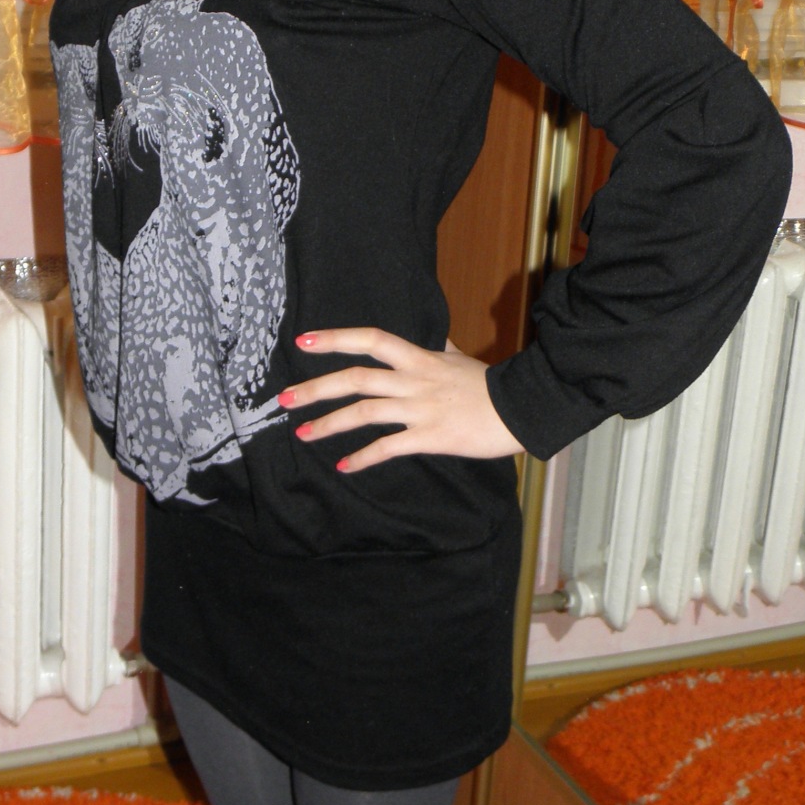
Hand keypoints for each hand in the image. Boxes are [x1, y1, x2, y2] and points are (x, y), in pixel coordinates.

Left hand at [277, 327, 524, 473]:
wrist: (521, 410)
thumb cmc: (491, 386)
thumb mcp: (460, 359)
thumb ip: (442, 348)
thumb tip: (437, 338)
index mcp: (419, 358)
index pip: (372, 340)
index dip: (336, 338)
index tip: (303, 341)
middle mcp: (414, 380)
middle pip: (356, 379)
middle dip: (316, 388)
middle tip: (284, 399)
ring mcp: (420, 409)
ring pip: (364, 413)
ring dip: (329, 424)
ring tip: (303, 433)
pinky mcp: (430, 437)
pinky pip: (388, 448)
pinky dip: (363, 458)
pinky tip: (344, 466)